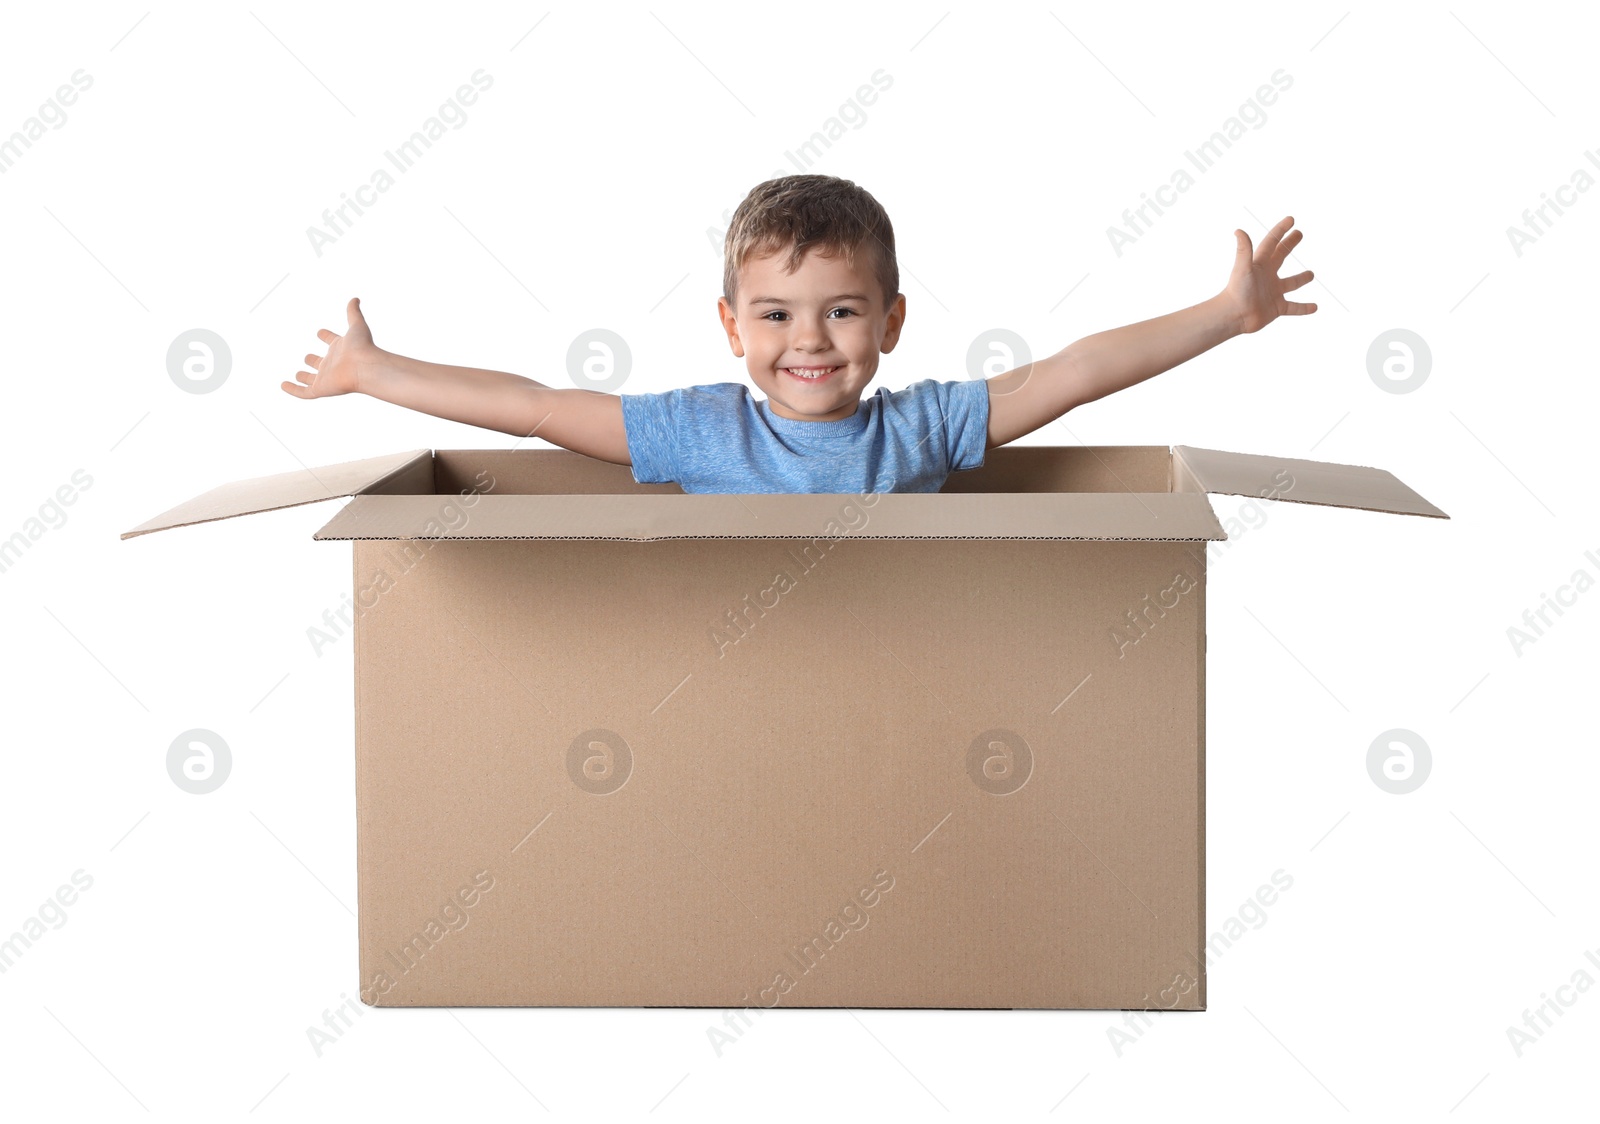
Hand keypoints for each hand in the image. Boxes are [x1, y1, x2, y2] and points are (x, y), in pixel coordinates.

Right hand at [281, 296, 378, 398]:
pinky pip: (304, 392)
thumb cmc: (363, 347)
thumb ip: (353, 312)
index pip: (332, 341)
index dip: (327, 336)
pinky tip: (283, 385)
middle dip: (314, 360)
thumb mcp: (357, 325)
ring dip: (304, 377)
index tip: (321, 332)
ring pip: (313, 379)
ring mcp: (327, 377)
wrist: (366, 367)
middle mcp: (333, 364)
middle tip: (308, 357)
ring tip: (298, 375)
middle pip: (321, 362)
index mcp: (341, 349)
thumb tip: (355, 298)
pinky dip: (293, 389)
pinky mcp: (321, 389)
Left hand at [1221, 217, 1316, 334]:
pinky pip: (1293, 307)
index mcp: (1259, 264)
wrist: (1234, 316)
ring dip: (1301, 279)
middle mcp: (1267, 276)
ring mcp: (1273, 292)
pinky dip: (1304, 308)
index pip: (1271, 243)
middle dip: (1289, 245)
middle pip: (1280, 256)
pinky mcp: (1276, 308)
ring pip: (1290, 284)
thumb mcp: (1243, 268)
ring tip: (1311, 274)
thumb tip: (1239, 230)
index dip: (1280, 230)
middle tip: (1299, 234)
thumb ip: (1244, 250)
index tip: (1291, 219)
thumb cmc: (1237, 292)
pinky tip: (1315, 307)